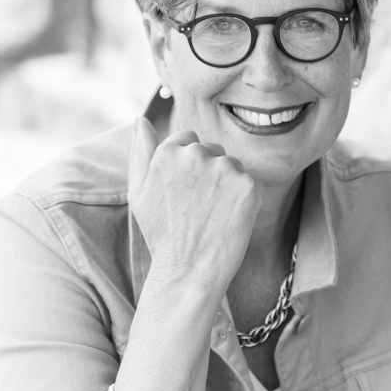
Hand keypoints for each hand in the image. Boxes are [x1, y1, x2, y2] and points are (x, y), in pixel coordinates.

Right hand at [128, 118, 260, 295]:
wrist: (188, 271)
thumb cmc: (162, 236)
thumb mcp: (139, 194)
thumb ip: (140, 153)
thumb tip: (140, 119)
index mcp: (168, 151)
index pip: (189, 139)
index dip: (190, 167)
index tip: (187, 192)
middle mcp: (196, 154)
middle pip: (213, 150)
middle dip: (210, 173)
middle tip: (200, 208)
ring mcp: (224, 168)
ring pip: (233, 166)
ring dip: (229, 185)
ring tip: (214, 215)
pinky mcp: (248, 185)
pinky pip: (251, 183)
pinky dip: (246, 200)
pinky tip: (230, 220)